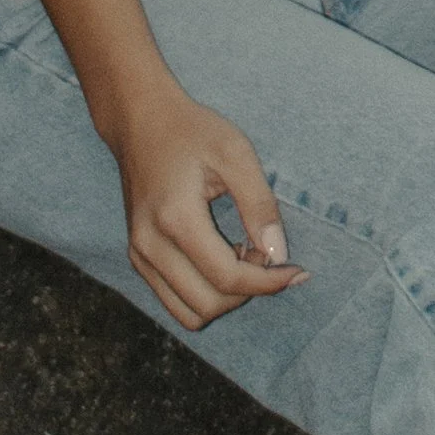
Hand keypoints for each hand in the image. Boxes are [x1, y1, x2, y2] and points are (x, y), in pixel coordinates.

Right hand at [107, 84, 305, 329]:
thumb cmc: (191, 131)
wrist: (140, 122)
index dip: (268, 283)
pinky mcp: (138, 258)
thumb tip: (279, 254)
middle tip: (264, 252)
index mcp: (175, 218)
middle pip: (209, 303)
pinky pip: (175, 302)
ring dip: (226, 298)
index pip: (227, 277)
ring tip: (242, 258)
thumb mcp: (235, 153)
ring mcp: (139, 255)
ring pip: (190, 313)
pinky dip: (205, 294)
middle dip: (248, 290)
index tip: (297, 270)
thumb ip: (259, 204)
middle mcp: (150, 245)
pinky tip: (221, 260)